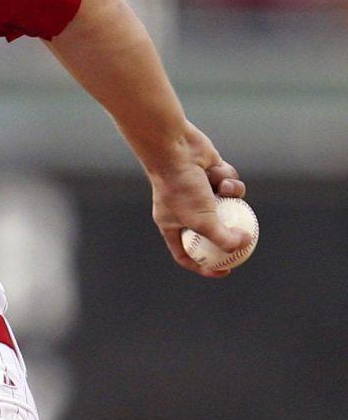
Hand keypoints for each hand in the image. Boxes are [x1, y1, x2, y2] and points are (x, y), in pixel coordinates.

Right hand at [145, 122, 249, 277]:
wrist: (174, 148)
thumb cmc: (181, 187)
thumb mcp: (203, 221)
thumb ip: (224, 238)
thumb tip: (245, 243)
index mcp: (172, 224)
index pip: (186, 253)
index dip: (204, 266)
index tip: (225, 270)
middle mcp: (184, 208)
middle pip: (209, 230)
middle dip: (229, 234)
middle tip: (247, 242)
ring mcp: (198, 191)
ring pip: (226, 204)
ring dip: (231, 197)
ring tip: (223, 189)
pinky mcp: (210, 174)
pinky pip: (228, 184)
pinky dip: (228, 180)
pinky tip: (217, 171)